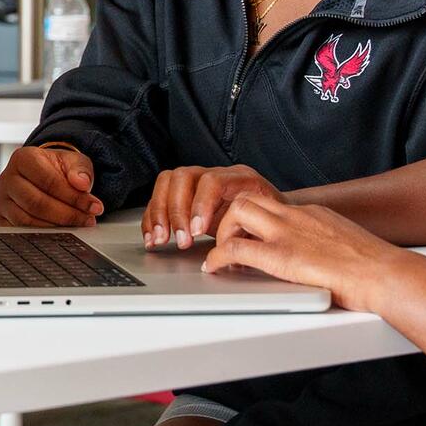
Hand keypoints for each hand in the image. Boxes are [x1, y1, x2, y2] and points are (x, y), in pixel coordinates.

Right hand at [0, 144, 103, 226]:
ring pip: (27, 221)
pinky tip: (60, 232)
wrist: (43, 174)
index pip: (48, 181)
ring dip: (56, 227)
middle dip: (67, 214)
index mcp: (23, 159)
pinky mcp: (2, 218)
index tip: (93, 206)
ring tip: (77, 225)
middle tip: (87, 219)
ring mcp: (2, 200)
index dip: (73, 196)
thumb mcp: (73, 161)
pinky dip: (42, 235)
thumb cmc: (56, 168)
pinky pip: (20, 232)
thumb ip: (80, 170)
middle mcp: (8, 179)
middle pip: (36, 203)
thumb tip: (82, 183)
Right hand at [144, 165, 279, 249]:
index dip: (201, 205)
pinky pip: (159, 197)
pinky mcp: (184, 194)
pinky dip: (152, 218)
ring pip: (166, 183)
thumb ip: (248, 233)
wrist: (272, 214)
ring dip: (159, 214)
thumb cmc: (271, 220)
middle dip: (176, 212)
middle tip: (180, 240)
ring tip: (160, 240)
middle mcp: (215, 174)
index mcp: (239, 178)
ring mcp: (198, 181)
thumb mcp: (265, 225)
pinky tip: (152, 237)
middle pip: (182, 177)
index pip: (212, 181)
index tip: (197, 231)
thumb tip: (231, 251)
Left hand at [205, 193, 402, 309]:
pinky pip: (235, 248)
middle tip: (226, 240)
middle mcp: (297, 216)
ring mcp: (287, 233)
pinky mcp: (281, 255)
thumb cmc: (375, 270)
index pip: (272, 205)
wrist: (386, 275)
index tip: (246, 234)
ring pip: (236, 213)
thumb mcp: (347, 245)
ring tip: (220, 253)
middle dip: (229, 218)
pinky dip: (218, 258)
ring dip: (222, 232)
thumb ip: (327, 245)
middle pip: (248, 198)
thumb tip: (325, 261)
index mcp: (314, 214)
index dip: (252, 219)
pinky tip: (215, 269)